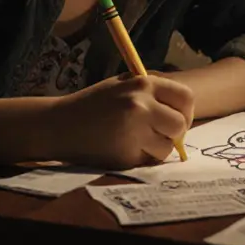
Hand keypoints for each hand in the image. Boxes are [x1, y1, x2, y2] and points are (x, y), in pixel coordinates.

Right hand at [50, 73, 194, 169]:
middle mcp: (141, 106)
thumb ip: (151, 93)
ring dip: (157, 148)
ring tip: (136, 140)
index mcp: (142, 84)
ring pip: (166, 148)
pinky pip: (147, 160)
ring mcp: (134, 132)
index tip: (178, 118)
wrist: (58, 125)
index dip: (185, 111)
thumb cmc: (93, 104)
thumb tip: (182, 110)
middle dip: (174, 133)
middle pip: (180, 125)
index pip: (186, 97)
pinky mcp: (126, 155)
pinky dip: (140, 157)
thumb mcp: (122, 85)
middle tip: (160, 134)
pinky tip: (122, 147)